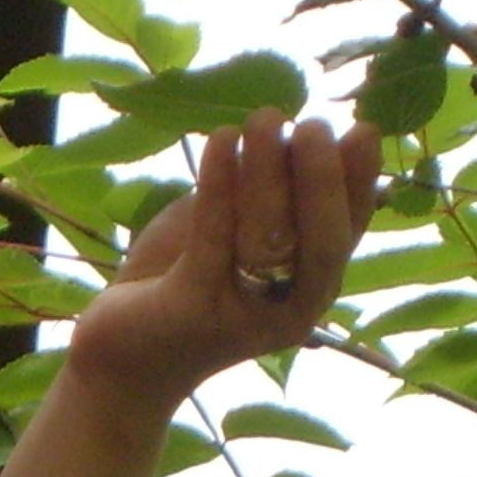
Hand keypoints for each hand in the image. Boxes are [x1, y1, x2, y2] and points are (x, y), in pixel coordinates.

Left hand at [65, 107, 384, 408]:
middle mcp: (288, 311)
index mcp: (307, 291)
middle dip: (322, 177)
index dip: (358, 183)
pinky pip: (212, 236)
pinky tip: (220, 139)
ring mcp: (241, 315)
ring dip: (268, 168)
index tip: (361, 130)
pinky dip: (218, 182)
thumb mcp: (227, 235)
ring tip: (265, 117)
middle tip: (313, 124)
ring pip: (268, 234)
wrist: (114, 358)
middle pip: (321, 239)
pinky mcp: (190, 308)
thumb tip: (290, 135)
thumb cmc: (176, 285)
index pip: (346, 233)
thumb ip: (262, 198)